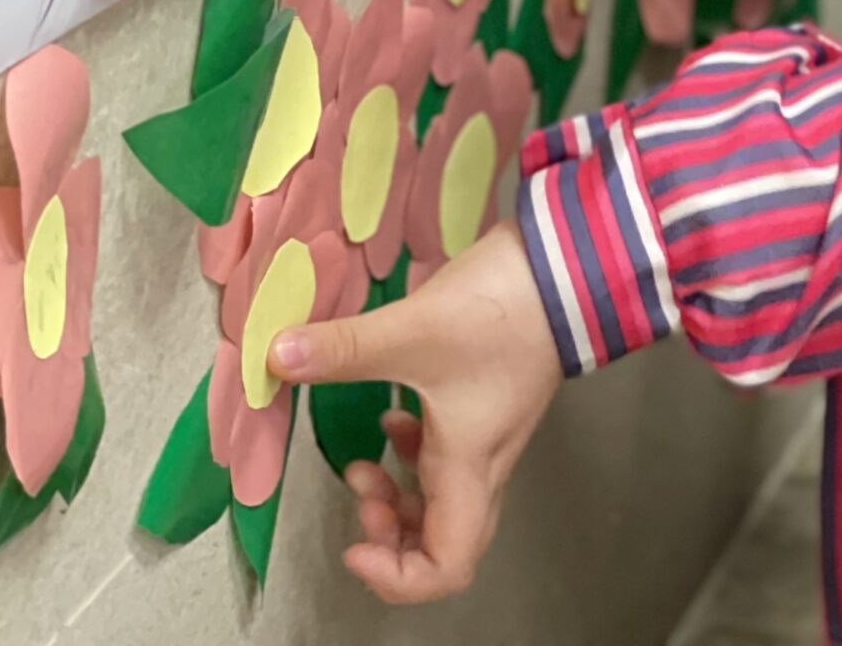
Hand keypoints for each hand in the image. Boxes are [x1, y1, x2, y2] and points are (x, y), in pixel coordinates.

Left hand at [269, 222, 563, 604]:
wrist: (565, 266)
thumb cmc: (499, 313)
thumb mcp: (410, 332)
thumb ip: (342, 348)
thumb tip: (276, 357)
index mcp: (468, 468)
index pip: (446, 569)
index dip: (396, 576)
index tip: (355, 541)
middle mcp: (483, 462)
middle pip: (442, 539)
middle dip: (390, 534)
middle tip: (358, 490)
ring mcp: (490, 431)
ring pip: (443, 498)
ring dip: (399, 495)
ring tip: (366, 459)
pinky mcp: (490, 398)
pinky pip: (448, 455)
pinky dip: (413, 452)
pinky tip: (392, 415)